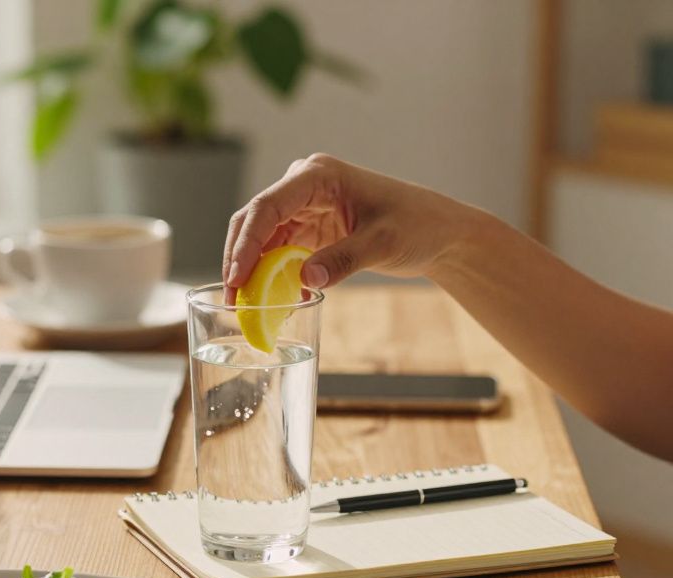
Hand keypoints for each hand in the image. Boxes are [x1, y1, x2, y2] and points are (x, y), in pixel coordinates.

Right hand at [222, 154, 484, 299]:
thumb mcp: (383, 243)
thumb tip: (305, 280)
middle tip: (232, 300)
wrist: (439, 232)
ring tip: (244, 306)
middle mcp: (304, 185)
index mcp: (318, 175)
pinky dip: (271, 274)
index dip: (246, 242)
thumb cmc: (418, 225)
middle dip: (239, 259)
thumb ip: (344, 259)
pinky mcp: (310, 228)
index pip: (267, 206)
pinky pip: (278, 251)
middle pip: (255, 220)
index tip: (237, 277)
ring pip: (261, 237)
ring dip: (252, 270)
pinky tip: (273, 300)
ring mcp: (304, 207)